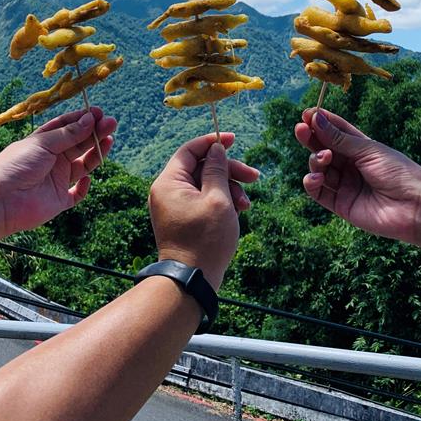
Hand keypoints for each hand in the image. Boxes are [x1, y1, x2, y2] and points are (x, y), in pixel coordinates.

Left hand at [0, 108, 116, 236]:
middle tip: (111, 123)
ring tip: (109, 139)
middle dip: (95, 132)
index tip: (98, 113)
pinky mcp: (60, 199)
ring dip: (96, 152)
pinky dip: (84, 187)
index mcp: (44, 142)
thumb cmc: (15, 166)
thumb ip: (69, 134)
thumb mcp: (43, 144)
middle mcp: (52, 159)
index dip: (83, 119)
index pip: (67, 127)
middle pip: (78, 143)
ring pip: (83, 164)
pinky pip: (77, 193)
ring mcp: (57, 179)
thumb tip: (90, 119)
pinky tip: (88, 177)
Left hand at [149, 133, 259, 289]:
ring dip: (229, 189)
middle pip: (201, 167)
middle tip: (254, 177)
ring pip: (205, 184)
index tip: (233, 139)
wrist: (192, 280)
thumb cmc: (205, 240)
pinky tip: (238, 212)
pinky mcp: (183, 218)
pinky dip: (221, 202)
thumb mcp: (218, 199)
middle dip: (228, 171)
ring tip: (246, 205)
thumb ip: (217, 169)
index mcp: (169, 182)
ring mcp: (174, 206)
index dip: (212, 142)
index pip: (190, 150)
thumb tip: (216, 149)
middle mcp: (167, 191)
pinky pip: (203, 199)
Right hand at [295, 108, 420, 244]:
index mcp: (360, 148)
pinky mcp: (340, 204)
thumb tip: (315, 118)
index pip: (336, 131)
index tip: (308, 113)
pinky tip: (317, 176)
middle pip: (323, 148)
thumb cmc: (400, 173)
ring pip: (318, 168)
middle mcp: (350, 165)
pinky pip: (317, 191)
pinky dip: (312, 182)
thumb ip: (339, 138)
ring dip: (315, 160)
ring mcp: (344, 185)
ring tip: (323, 157)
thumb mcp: (368, 150)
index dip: (320, 122)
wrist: (417, 208)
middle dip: (311, 138)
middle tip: (301, 128)